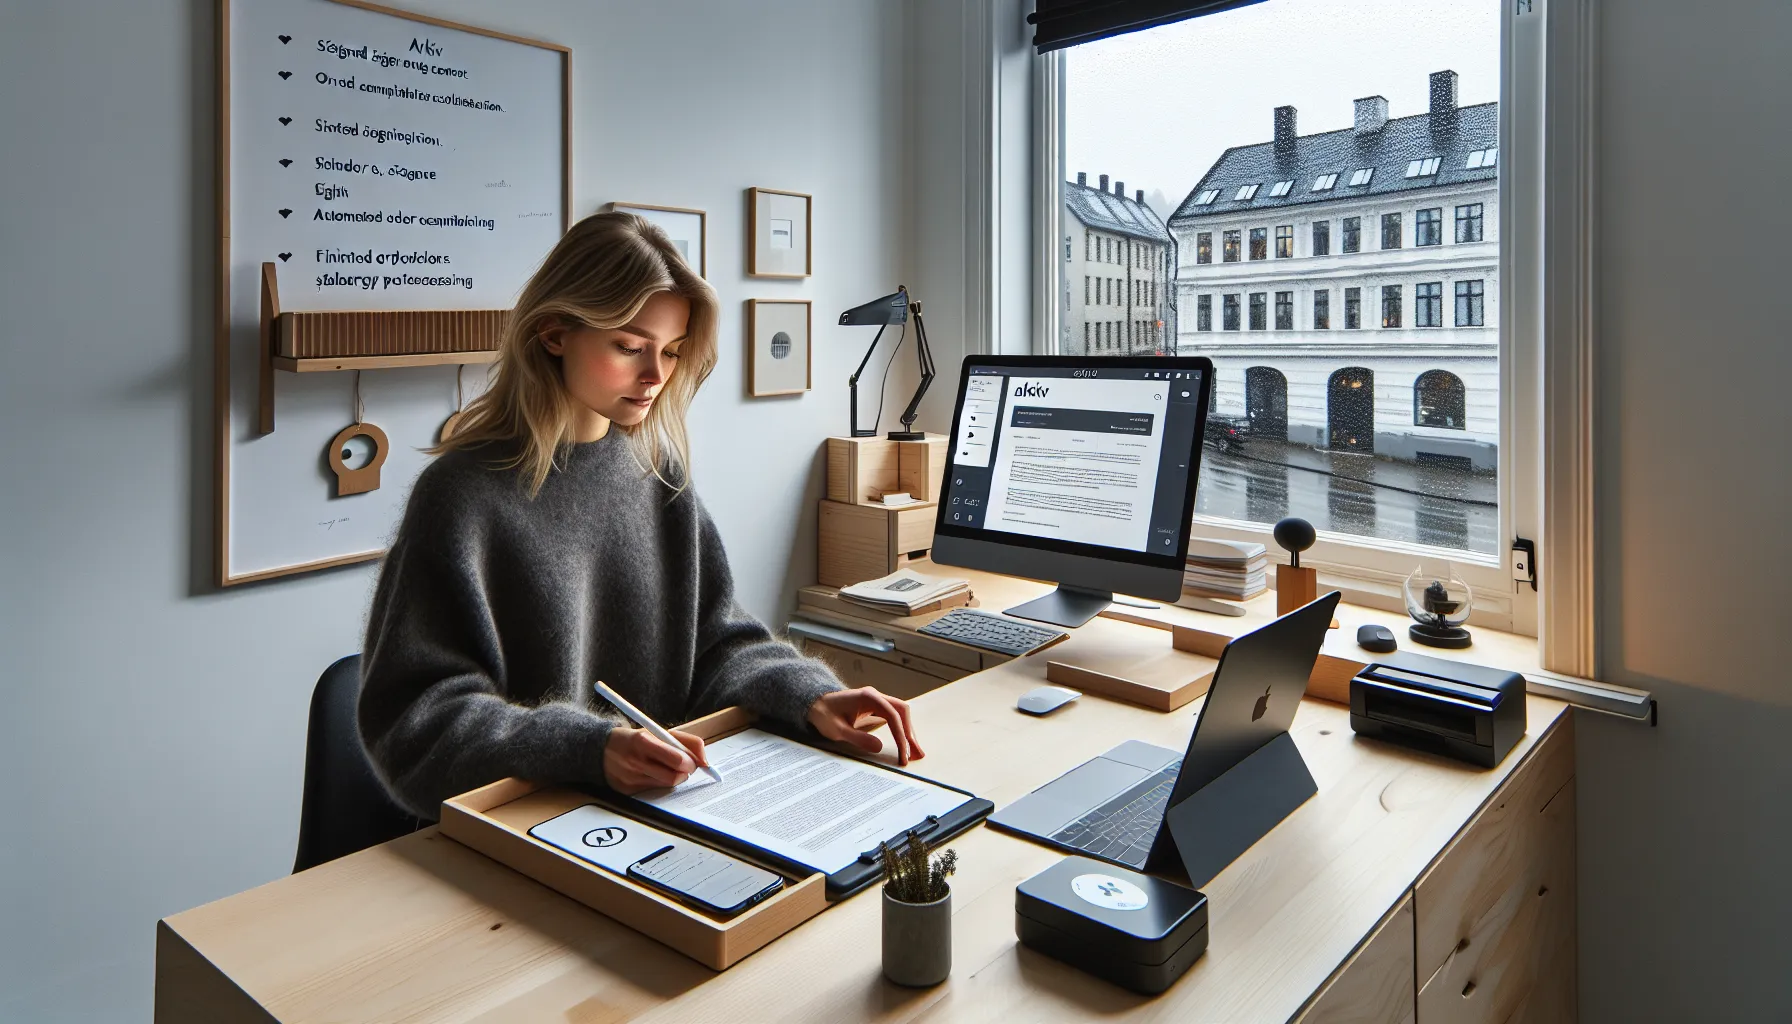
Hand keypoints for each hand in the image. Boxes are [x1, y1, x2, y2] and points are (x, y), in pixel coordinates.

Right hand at [603, 725, 709, 792]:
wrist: (599, 749)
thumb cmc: (634, 739)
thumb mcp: (657, 731)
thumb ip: (684, 741)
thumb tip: (704, 758)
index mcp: (643, 741)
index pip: (678, 759)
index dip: (691, 762)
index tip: (693, 761)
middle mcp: (635, 762)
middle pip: (675, 777)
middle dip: (685, 772)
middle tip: (684, 766)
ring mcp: (630, 779)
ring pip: (666, 785)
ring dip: (674, 777)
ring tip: (666, 767)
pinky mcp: (627, 792)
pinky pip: (654, 791)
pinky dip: (659, 783)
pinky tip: (651, 773)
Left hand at [807, 687, 924, 765]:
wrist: (814, 704)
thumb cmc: (823, 714)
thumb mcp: (837, 730)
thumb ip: (857, 738)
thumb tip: (879, 747)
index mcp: (868, 697)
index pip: (892, 715)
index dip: (900, 735)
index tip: (903, 753)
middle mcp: (875, 696)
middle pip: (902, 712)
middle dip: (910, 733)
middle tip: (916, 754)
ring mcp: (876, 700)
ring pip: (900, 714)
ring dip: (908, 731)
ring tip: (915, 752)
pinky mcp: (875, 707)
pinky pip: (893, 716)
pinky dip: (900, 729)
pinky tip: (904, 742)